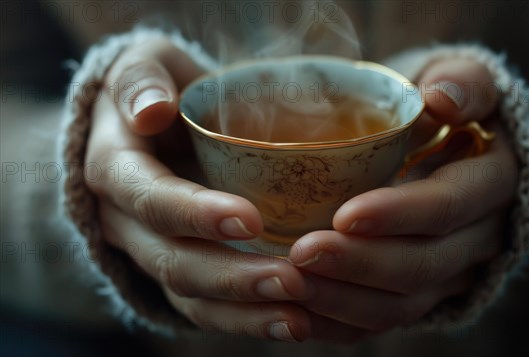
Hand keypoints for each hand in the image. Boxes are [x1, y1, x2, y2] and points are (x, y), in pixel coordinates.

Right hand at [85, 38, 314, 341]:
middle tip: (291, 279)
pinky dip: (246, 319)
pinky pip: (206, 308)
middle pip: (171, 260)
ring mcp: (151, 251)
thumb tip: (149, 111)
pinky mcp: (179, 269)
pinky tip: (293, 322)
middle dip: (230, 275)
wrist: (154, 121)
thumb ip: (139, 79)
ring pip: (189, 295)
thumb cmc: (161, 87)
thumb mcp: (144, 64)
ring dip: (243, 310)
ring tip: (298, 315)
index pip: (148, 197)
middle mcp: (125, 220)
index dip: (193, 212)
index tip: (250, 219)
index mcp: (115, 167)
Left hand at [288, 58, 517, 340]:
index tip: (344, 214)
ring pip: (403, 303)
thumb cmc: (445, 107)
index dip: (400, 214)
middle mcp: (479, 236)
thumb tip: (443, 100)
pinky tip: (298, 313)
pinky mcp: (421, 291)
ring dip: (345, 299)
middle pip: (423, 264)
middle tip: (301, 253)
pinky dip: (340, 322)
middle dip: (360, 264)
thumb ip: (463, 82)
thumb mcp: (462, 79)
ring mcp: (451, 271)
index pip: (448, 206)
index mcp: (493, 181)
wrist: (451, 148)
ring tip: (293, 285)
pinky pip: (384, 319)